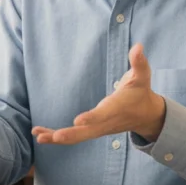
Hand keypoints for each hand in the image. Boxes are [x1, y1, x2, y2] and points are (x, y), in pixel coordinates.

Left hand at [32, 43, 165, 144]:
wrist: (146, 116)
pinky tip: (40, 135)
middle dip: (71, 134)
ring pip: (77, 138)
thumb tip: (138, 46)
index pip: (104, 114)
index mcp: (117, 108)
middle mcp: (106, 122)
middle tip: (55, 136)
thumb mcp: (142, 76)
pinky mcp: (92, 131)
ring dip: (57, 138)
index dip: (91, 117)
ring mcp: (99, 129)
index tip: (77, 121)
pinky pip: (74, 137)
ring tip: (39, 136)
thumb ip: (139, 62)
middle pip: (88, 132)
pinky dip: (56, 137)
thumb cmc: (140, 92)